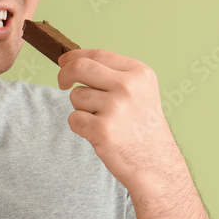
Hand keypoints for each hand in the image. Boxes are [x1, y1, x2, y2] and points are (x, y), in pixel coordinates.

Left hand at [57, 49, 183, 194]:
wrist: (156, 164)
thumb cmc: (142, 128)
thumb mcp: (141, 92)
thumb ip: (113, 75)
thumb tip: (73, 62)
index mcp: (139, 73)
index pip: (99, 54)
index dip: (75, 56)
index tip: (63, 62)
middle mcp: (129, 87)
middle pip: (80, 67)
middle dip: (64, 74)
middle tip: (62, 84)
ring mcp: (116, 108)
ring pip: (76, 96)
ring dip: (81, 109)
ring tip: (103, 121)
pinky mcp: (103, 130)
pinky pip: (74, 119)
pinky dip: (80, 128)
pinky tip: (99, 135)